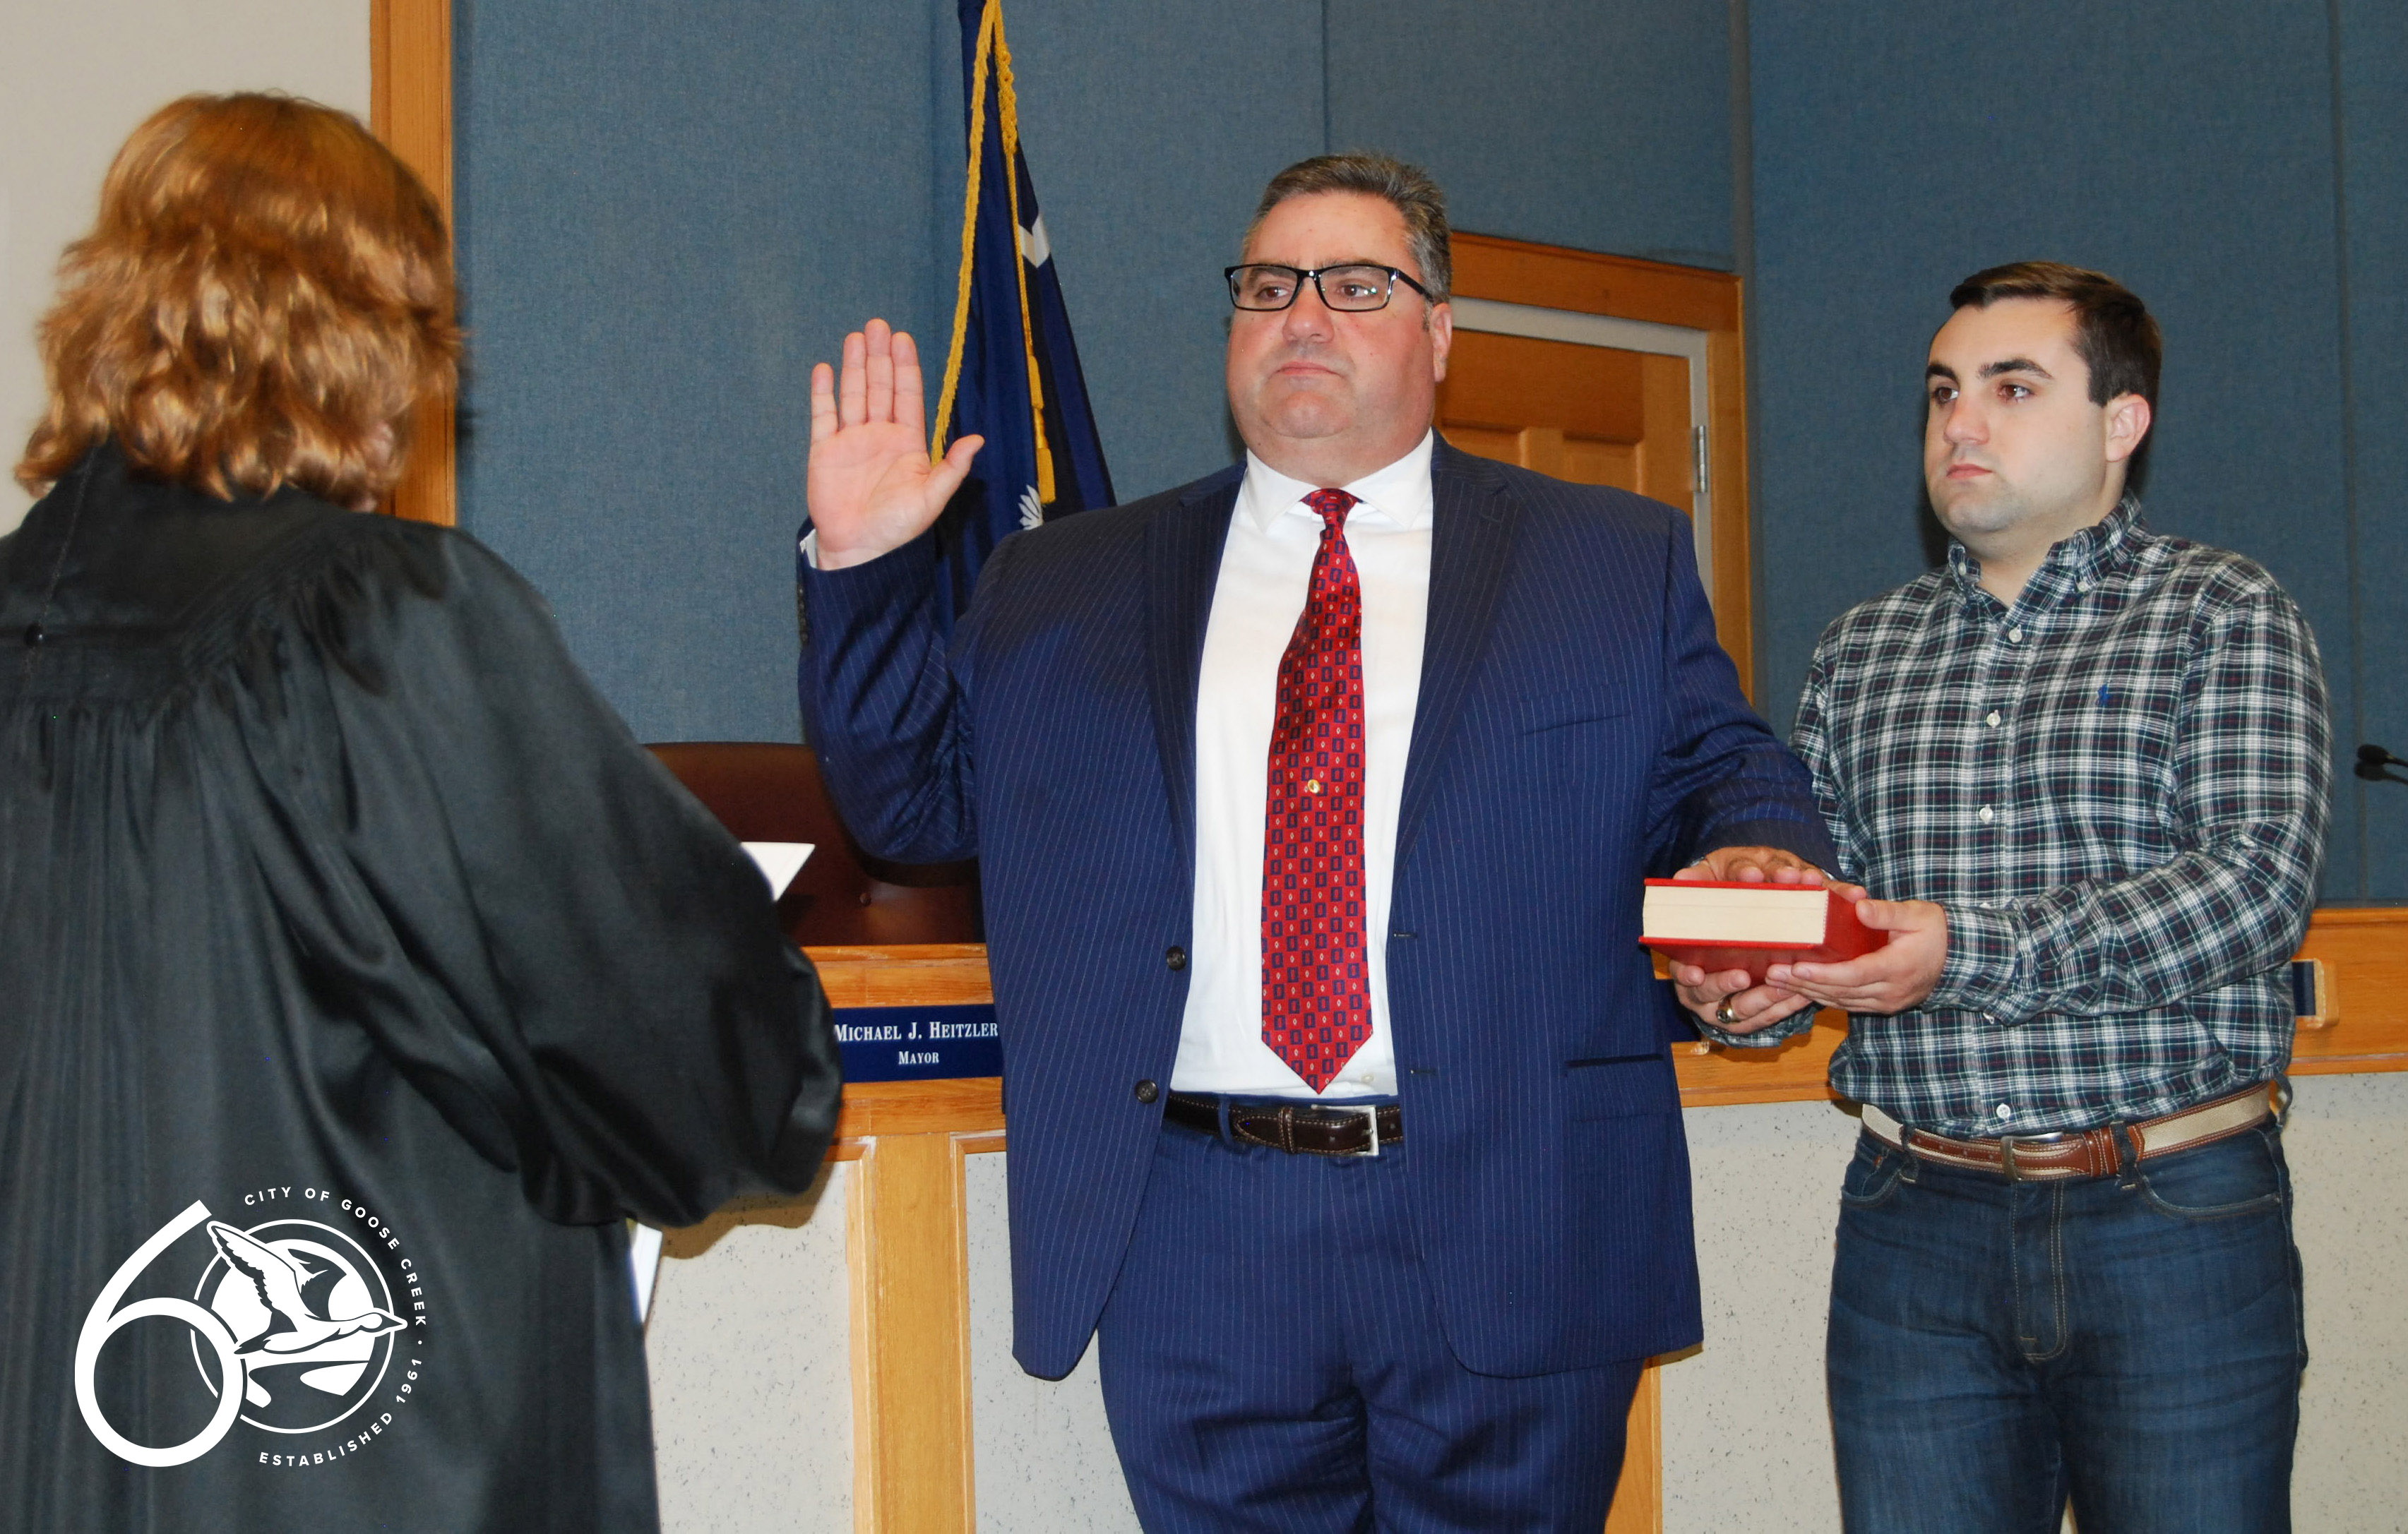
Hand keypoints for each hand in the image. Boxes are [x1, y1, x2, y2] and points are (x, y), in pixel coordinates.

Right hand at [807, 319, 983, 569]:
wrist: (860, 551)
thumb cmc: (898, 529)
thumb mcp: (932, 498)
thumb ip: (952, 467)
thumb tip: (978, 439)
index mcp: (907, 443)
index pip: (908, 396)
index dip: (906, 367)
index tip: (903, 338)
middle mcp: (879, 436)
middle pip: (880, 387)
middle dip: (880, 356)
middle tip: (878, 325)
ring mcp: (851, 441)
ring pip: (853, 394)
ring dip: (854, 366)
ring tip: (856, 337)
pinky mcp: (824, 451)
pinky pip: (823, 416)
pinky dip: (823, 393)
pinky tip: (825, 369)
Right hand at [1665, 847, 1827, 1031]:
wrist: (1741, 943)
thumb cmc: (1725, 915)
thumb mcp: (1709, 895)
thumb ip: (1699, 884)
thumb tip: (1682, 877)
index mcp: (1683, 962)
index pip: (1680, 970)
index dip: (1686, 973)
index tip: (1695, 973)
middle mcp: (1698, 992)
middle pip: (1707, 994)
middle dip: (1724, 985)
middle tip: (1742, 976)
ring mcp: (1724, 1009)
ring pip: (1742, 1010)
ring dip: (1763, 997)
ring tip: (1783, 982)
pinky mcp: (1749, 1020)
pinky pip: (1768, 1016)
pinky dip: (1786, 1005)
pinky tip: (1804, 992)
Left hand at [1676, 845, 1827, 885]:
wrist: (1753, 871)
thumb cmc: (1727, 881)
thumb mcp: (1707, 878)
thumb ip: (1695, 880)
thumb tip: (1679, 880)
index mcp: (1741, 864)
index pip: (1741, 866)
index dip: (1745, 871)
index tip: (1751, 875)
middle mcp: (1771, 866)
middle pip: (1777, 868)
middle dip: (1783, 873)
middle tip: (1791, 876)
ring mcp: (1795, 875)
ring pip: (1805, 878)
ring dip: (1814, 883)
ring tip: (1820, 884)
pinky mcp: (1815, 887)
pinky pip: (1830, 890)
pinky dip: (1842, 892)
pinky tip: (1855, 895)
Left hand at [1767, 894, 1947, 1014]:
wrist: (1958, 958)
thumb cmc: (1936, 931)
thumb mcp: (1917, 914)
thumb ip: (1887, 912)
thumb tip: (1860, 906)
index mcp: (1898, 967)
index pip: (1854, 974)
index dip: (1823, 973)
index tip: (1795, 967)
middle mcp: (1890, 991)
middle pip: (1840, 992)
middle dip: (1804, 984)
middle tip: (1772, 974)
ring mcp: (1886, 1001)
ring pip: (1840, 1001)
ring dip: (1808, 993)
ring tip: (1777, 982)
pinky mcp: (1882, 1004)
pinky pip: (1847, 1004)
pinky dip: (1823, 997)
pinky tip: (1800, 989)